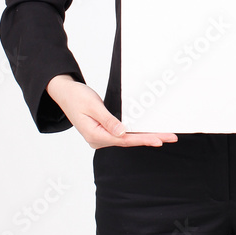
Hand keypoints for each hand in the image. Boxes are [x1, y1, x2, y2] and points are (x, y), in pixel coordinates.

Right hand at [46, 75, 177, 148]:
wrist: (64, 93)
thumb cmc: (76, 97)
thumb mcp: (93, 106)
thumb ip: (109, 120)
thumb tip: (123, 133)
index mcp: (95, 136)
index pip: (124, 140)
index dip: (143, 139)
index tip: (159, 140)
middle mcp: (99, 139)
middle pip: (129, 141)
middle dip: (150, 138)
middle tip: (171, 137)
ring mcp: (101, 136)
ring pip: (127, 138)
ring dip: (145, 136)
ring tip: (164, 136)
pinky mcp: (103, 130)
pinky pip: (123, 133)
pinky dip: (136, 132)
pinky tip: (148, 133)